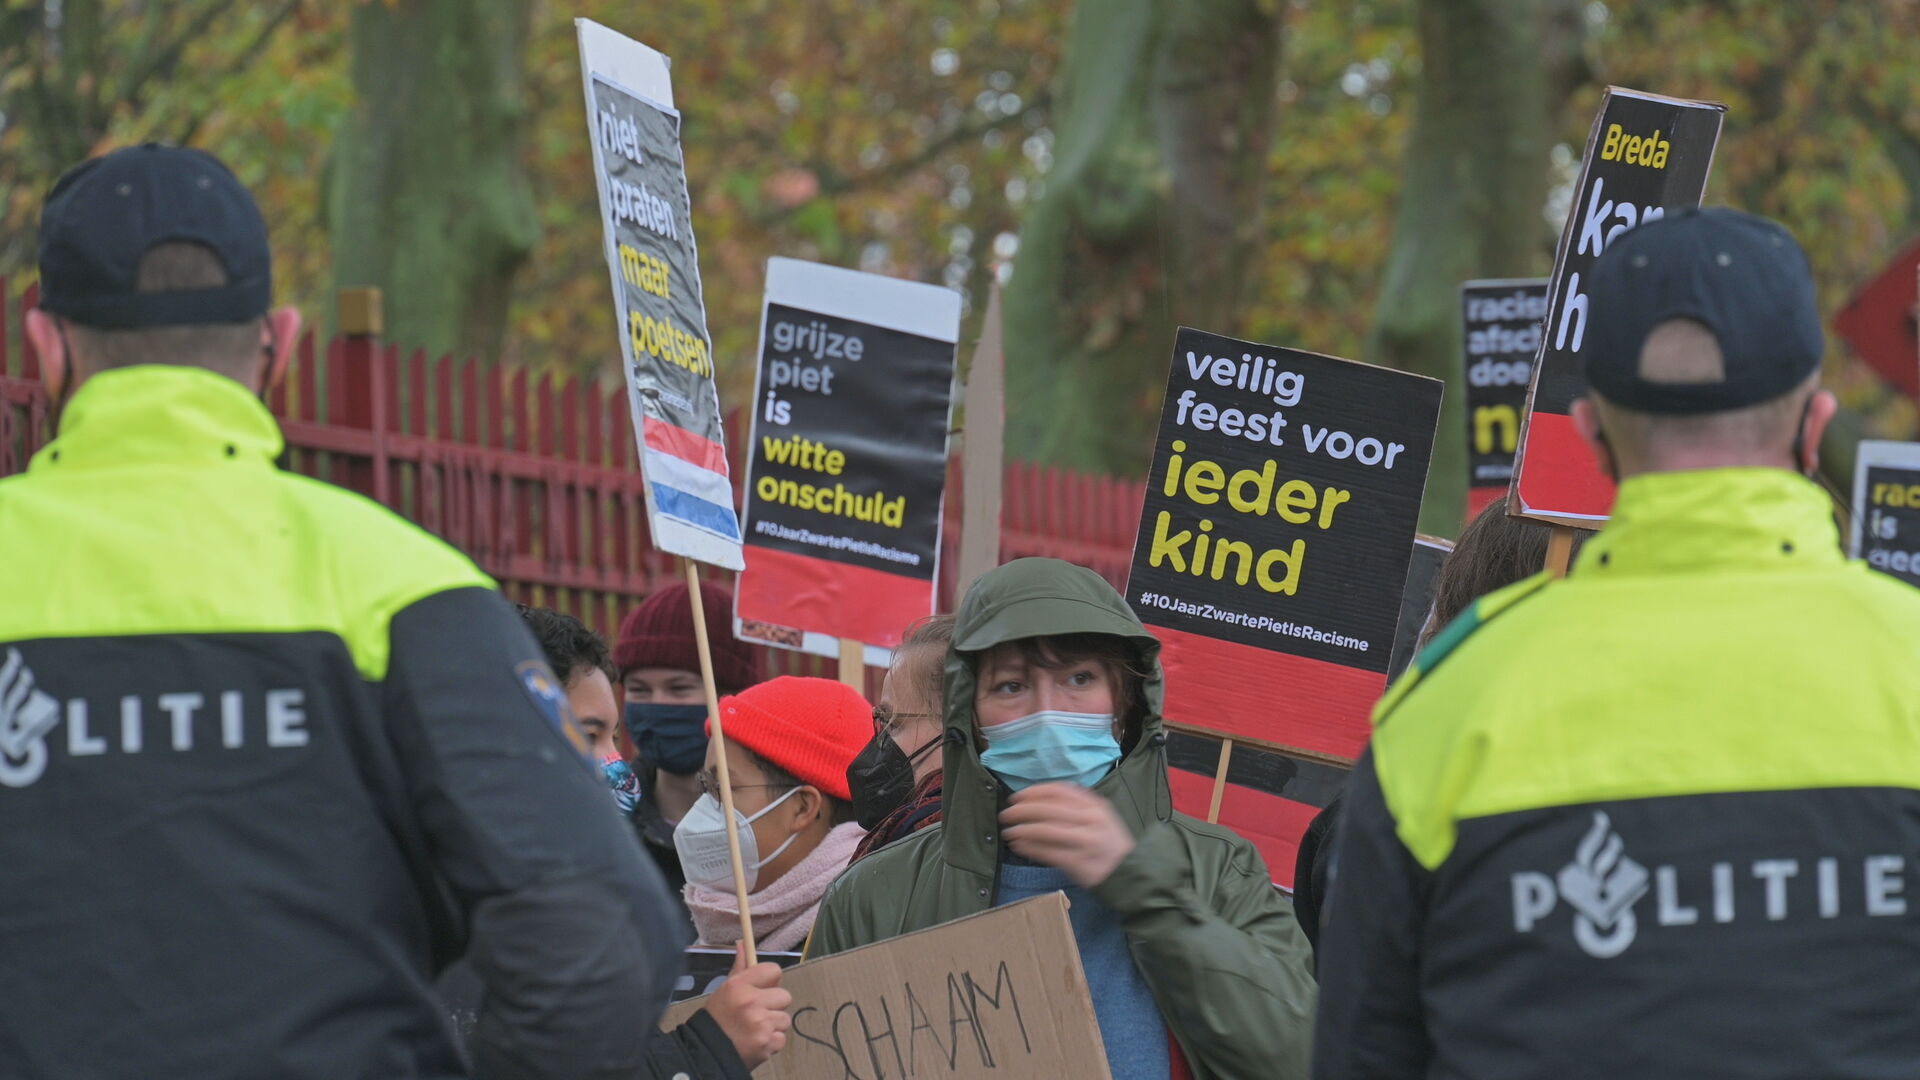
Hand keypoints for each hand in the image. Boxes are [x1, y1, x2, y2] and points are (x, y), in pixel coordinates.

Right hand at [704, 941, 792, 1067]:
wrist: (707, 1052)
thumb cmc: (717, 1017)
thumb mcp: (725, 989)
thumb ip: (740, 968)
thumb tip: (744, 943)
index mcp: (740, 985)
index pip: (774, 971)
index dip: (771, 980)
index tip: (764, 989)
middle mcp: (752, 1002)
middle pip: (785, 996)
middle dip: (774, 1005)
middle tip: (758, 1013)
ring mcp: (761, 1024)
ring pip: (785, 1019)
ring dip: (774, 1025)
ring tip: (756, 1029)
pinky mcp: (767, 1044)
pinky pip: (782, 1038)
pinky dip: (772, 1041)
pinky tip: (757, 1041)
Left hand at [999, 781, 1135, 887]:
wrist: (1129, 871)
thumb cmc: (1108, 841)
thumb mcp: (1098, 816)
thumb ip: (1075, 805)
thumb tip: (1038, 799)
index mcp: (1094, 805)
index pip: (1059, 791)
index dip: (1034, 792)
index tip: (1018, 796)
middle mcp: (1090, 820)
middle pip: (1049, 809)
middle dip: (1023, 810)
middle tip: (1006, 814)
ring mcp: (1085, 842)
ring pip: (1046, 831)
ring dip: (1023, 829)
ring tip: (1009, 832)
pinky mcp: (1078, 863)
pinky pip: (1048, 853)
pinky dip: (1030, 848)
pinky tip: (1019, 846)